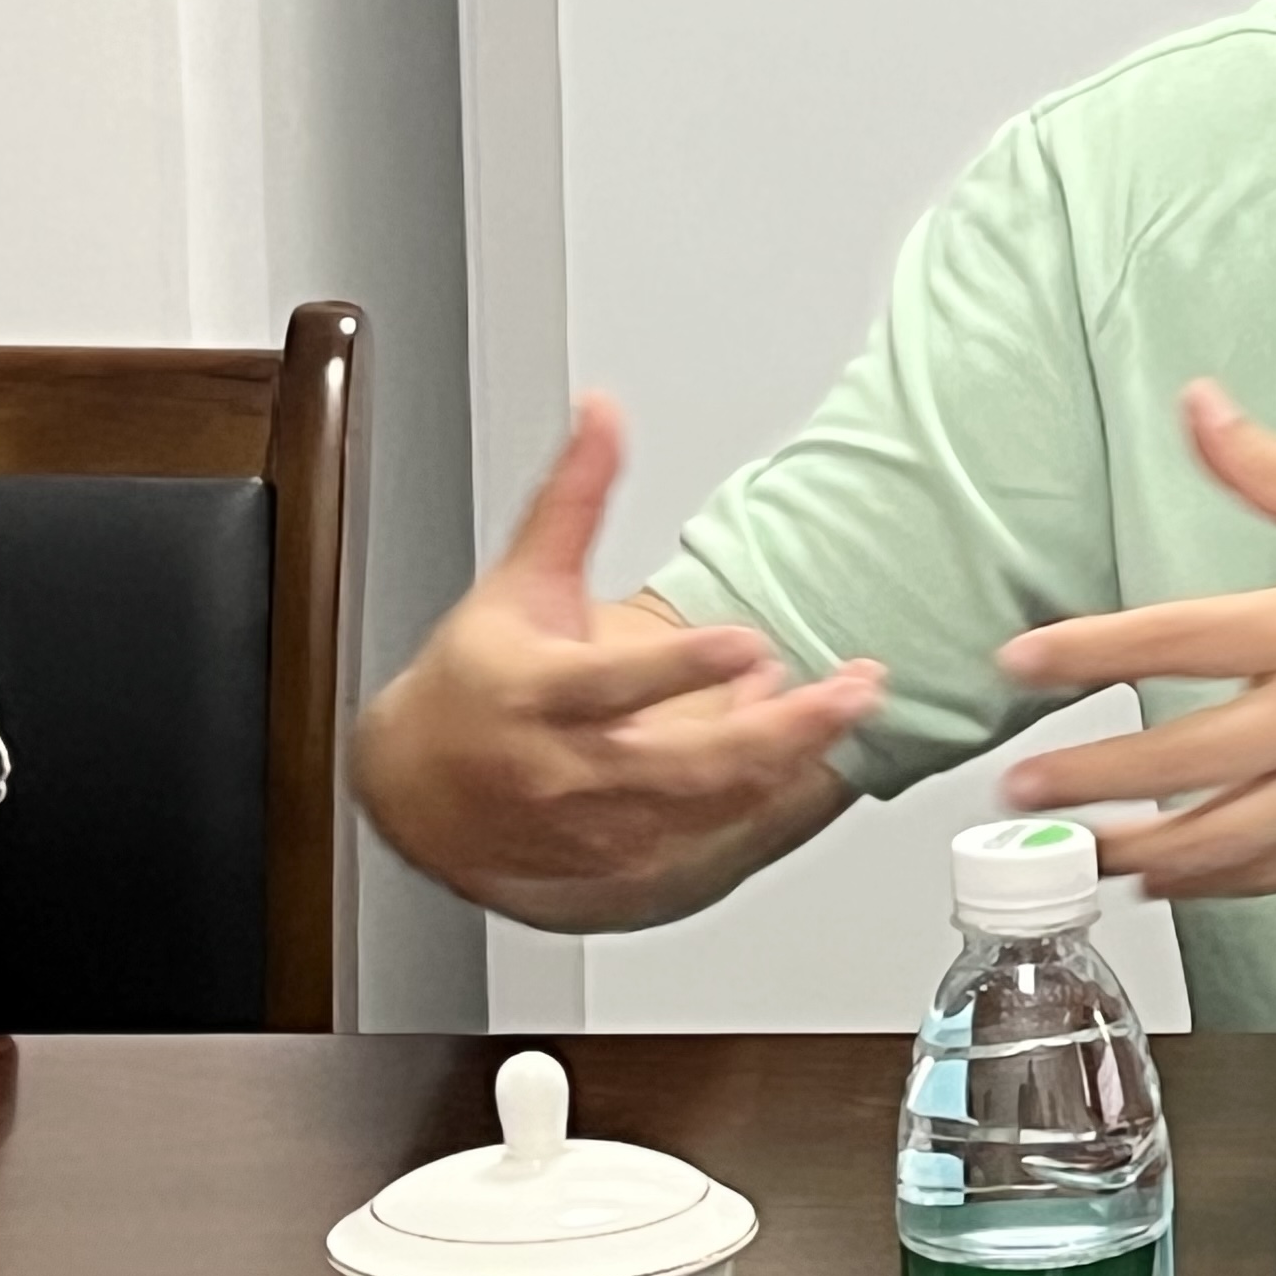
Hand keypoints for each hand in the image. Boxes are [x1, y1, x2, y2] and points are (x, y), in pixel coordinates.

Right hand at [354, 397, 884, 919]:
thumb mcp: (518, 581)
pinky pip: (709, 839)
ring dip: (785, 760)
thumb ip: (573, 499)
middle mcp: (568, 769)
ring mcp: (599, 826)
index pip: (611, 688)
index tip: (749, 644)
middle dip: (780, 732)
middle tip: (854, 691)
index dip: (680, 671)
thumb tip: (603, 411)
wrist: (421, 791)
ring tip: (846, 706)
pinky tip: (803, 751)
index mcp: (536, 695)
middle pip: (683, 765)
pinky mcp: (624, 864)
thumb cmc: (474, 682)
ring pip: (707, 807)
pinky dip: (761, 798)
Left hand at [997, 382, 1275, 897]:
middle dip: (1088, 779)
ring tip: (1077, 855)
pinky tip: (1167, 880)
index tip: (1022, 663)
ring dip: (1137, 851)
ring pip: (1220, 837)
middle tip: (1021, 789)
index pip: (1173, 639)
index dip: (1087, 652)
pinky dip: (1214, 884)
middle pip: (1177, 758)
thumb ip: (1275, 469)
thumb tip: (1201, 407)